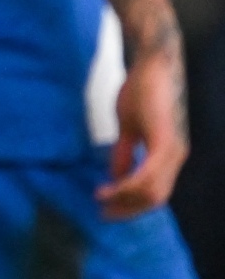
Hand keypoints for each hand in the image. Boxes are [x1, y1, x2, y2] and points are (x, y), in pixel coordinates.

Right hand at [98, 48, 187, 218]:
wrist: (154, 66)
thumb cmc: (142, 90)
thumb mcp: (129, 126)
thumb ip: (125, 152)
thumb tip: (115, 175)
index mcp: (168, 156)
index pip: (154, 192)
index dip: (131, 204)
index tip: (107, 208)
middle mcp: (176, 158)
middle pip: (155, 198)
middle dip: (128, 209)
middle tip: (103, 213)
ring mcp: (173, 152)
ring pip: (153, 191)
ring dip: (125, 199)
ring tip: (102, 199)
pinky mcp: (165, 142)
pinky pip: (148, 175)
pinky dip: (128, 185)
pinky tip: (111, 186)